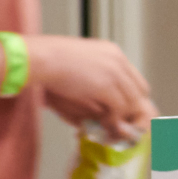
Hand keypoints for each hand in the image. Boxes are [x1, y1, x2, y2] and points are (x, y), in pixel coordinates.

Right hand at [29, 34, 151, 140]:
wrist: (38, 58)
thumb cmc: (45, 60)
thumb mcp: (75, 64)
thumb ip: (91, 78)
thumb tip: (96, 97)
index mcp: (111, 51)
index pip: (134, 77)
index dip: (130, 95)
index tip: (124, 108)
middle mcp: (118, 60)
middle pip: (140, 89)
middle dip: (133, 108)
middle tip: (123, 121)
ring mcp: (114, 72)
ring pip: (132, 101)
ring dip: (124, 117)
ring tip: (113, 127)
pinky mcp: (106, 86)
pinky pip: (120, 108)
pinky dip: (115, 120)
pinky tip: (106, 125)